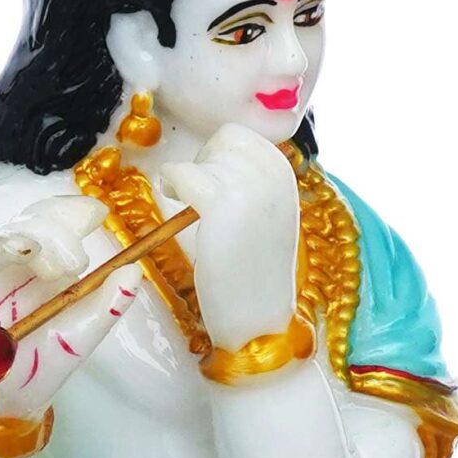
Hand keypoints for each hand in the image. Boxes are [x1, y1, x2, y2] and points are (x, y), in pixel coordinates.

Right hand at [0, 193, 125, 419]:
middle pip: (41, 215)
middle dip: (62, 226)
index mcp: (58, 263)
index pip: (66, 219)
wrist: (8, 392)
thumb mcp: (85, 332)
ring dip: (41, 237)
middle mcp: (29, 257)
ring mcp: (1, 263)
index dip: (79, 210)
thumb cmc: (44, 361)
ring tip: (60, 268)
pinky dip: (9, 244)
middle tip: (77, 260)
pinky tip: (26, 252)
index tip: (98, 215)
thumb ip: (109, 303)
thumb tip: (136, 272)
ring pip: (18, 227)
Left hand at [155, 125, 301, 352]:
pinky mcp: (220, 206)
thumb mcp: (269, 219)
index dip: (219, 154)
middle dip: (205, 160)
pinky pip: (183, 173)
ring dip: (187, 175)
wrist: (259, 320)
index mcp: (286, 176)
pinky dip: (171, 181)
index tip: (210, 179)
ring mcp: (248, 189)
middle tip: (195, 193)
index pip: (243, 137)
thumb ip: (255, 187)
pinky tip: (173, 200)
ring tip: (182, 201)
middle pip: (224, 138)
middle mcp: (272, 176)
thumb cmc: (256, 276)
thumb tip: (220, 159)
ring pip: (203, 156)